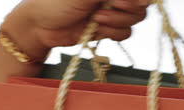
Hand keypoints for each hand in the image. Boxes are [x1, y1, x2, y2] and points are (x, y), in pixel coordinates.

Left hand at [4, 0, 150, 57]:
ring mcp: (113, 9)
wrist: (40, 26)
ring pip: (136, 18)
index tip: (128, 1)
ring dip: (117, 21)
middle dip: (127, 8)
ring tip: (96, 19)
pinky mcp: (109, 27)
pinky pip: (126, 32)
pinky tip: (97, 28)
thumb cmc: (57, 1)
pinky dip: (113, 32)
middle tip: (109, 7)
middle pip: (143, 3)